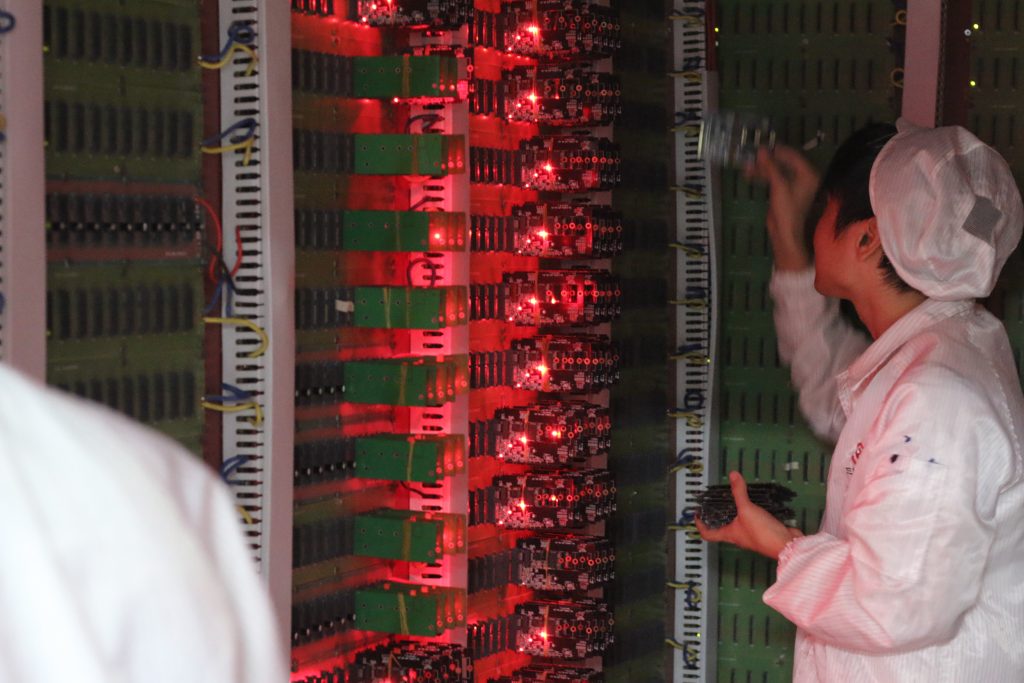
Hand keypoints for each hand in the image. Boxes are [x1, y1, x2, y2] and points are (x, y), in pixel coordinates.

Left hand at [696, 471, 803, 559]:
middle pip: (723, 527)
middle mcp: (739, 536)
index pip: (708, 534)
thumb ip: (739, 492)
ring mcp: (751, 535)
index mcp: (729, 534)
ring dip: (736, 512)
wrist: (786, 544)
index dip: (699, 525)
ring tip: (735, 498)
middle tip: (716, 502)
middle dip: (718, 515)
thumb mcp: (747, 509)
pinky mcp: (764, 531)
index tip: (697, 514)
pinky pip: (754, 520)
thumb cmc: (762, 533)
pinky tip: (755, 503)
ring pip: (739, 523)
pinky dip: (753, 512)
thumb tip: (733, 476)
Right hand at [745, 146, 819, 271]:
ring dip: (762, 168)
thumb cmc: (787, 209)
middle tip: (751, 157)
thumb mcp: (779, 185)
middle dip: (766, 160)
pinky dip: (762, 176)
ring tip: (747, 167)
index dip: (777, 150)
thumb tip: (761, 150)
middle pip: (783, 162)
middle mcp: (802, 177)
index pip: (792, 155)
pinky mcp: (783, 192)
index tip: (762, 146)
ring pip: (776, 170)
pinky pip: (773, 178)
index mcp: (807, 174)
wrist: (784, 232)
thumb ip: (770, 166)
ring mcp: (792, 185)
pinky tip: (750, 175)